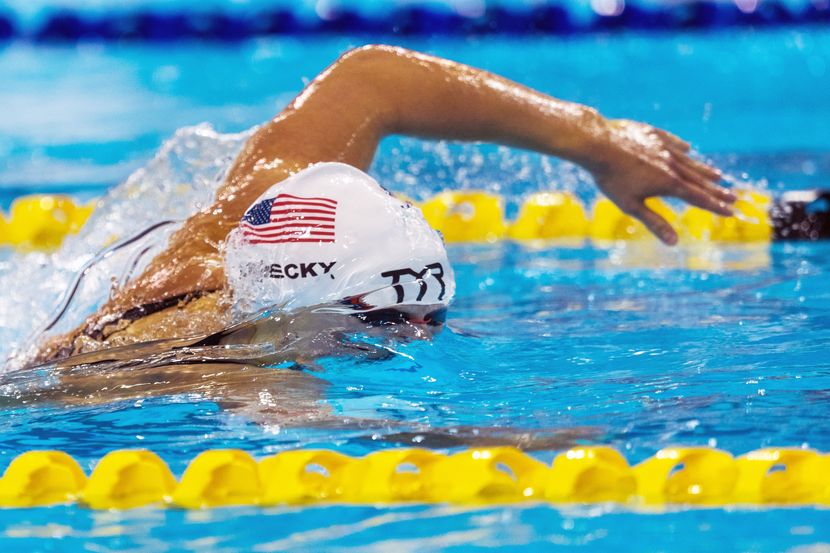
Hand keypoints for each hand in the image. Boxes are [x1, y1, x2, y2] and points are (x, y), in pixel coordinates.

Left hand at [585, 118, 734, 244]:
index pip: (698, 198)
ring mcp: (663, 147)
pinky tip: (688, 149)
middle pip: (699, 180)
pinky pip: (672, 142)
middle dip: (716, 190)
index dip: (715, 206)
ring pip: (688, 161)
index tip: (732, 212)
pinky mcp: (652, 135)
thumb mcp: (631, 205)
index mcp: (669, 183)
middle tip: (734, 197)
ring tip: (718, 175)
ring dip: (704, 170)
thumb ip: (654, 222)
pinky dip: (682, 148)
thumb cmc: (610, 179)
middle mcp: (672, 164)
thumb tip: (674, 243)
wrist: (597, 143)